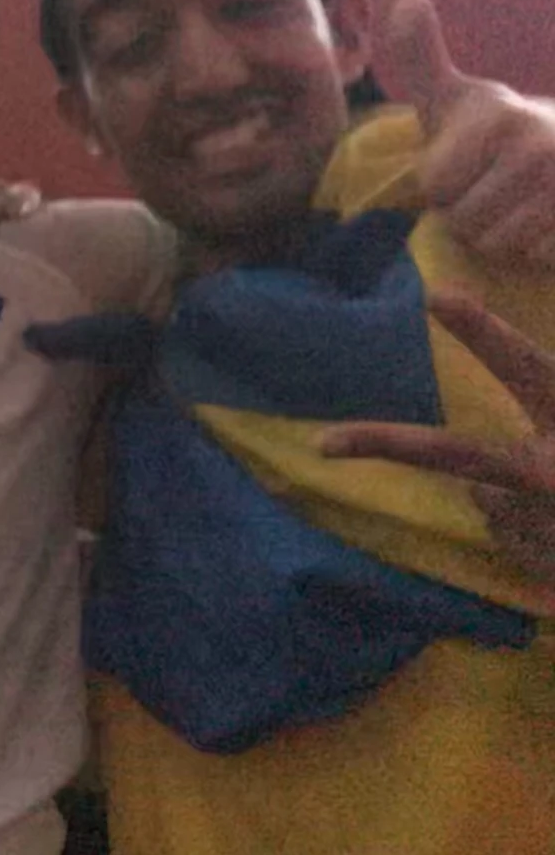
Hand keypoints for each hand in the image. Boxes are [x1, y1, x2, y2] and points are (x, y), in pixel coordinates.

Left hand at [321, 291, 554, 582]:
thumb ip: (545, 412)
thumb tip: (486, 461)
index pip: (527, 368)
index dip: (483, 335)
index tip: (436, 297)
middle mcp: (553, 474)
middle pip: (455, 457)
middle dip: (386, 444)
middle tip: (322, 445)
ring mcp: (540, 522)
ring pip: (489, 494)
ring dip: (516, 496)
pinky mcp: (534, 558)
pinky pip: (505, 525)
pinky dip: (528, 529)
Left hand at [387, 0, 554, 267]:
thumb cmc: (494, 134)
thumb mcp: (453, 97)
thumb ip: (421, 57)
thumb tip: (409, 0)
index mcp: (499, 117)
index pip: (435, 188)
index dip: (441, 186)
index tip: (464, 166)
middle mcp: (541, 146)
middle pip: (465, 222)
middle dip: (468, 215)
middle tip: (490, 190)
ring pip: (500, 245)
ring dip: (498, 238)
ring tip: (514, 206)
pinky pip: (537, 258)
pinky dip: (534, 251)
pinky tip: (542, 223)